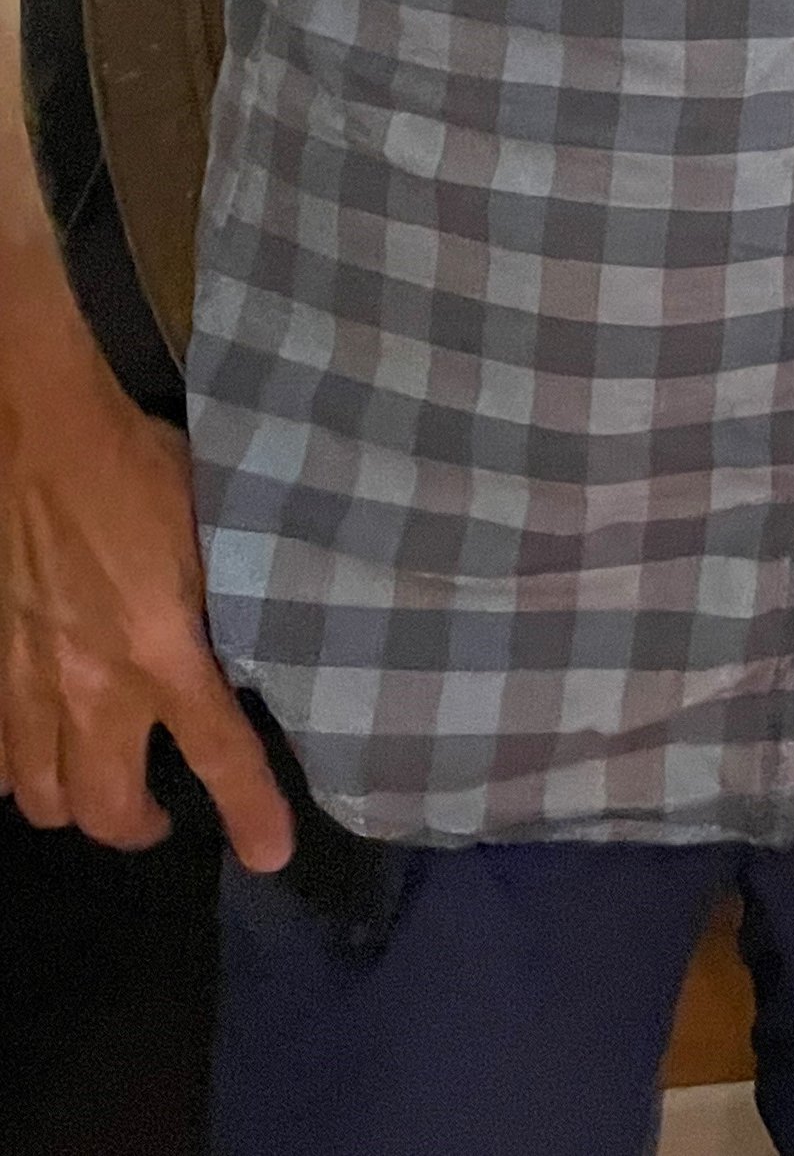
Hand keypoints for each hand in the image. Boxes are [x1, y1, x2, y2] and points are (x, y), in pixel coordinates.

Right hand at [0, 366, 293, 866]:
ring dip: (77, 804)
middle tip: (163, 816)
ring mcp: (28, 683)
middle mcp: (92, 685)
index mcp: (163, 649)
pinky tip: (42, 746)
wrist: (41, 436)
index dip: (250, 812)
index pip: (218, 752)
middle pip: (108, 809)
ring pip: (43, 797)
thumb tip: (262, 636)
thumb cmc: (138, 469)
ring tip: (104, 783)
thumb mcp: (213, 531)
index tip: (269, 856)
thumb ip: (227, 598)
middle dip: (139, 828)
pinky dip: (18, 769)